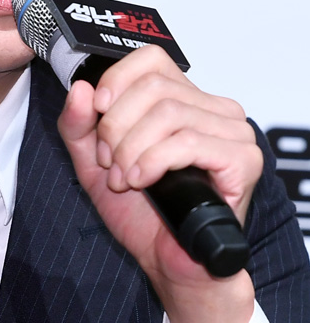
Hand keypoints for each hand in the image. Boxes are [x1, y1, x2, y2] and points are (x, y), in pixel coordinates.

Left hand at [57, 44, 261, 322]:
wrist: (171, 263)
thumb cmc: (141, 212)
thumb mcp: (93, 163)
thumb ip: (78, 125)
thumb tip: (81, 88)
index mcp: (184, 99)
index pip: (151, 59)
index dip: (117, 81)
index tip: (99, 112)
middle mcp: (213, 108)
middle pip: (154, 86)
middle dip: (117, 125)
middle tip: (109, 162)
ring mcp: (233, 131)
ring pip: (168, 112)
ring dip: (132, 148)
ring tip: (124, 178)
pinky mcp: (242, 159)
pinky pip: (187, 141)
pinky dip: (154, 161)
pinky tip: (142, 181)